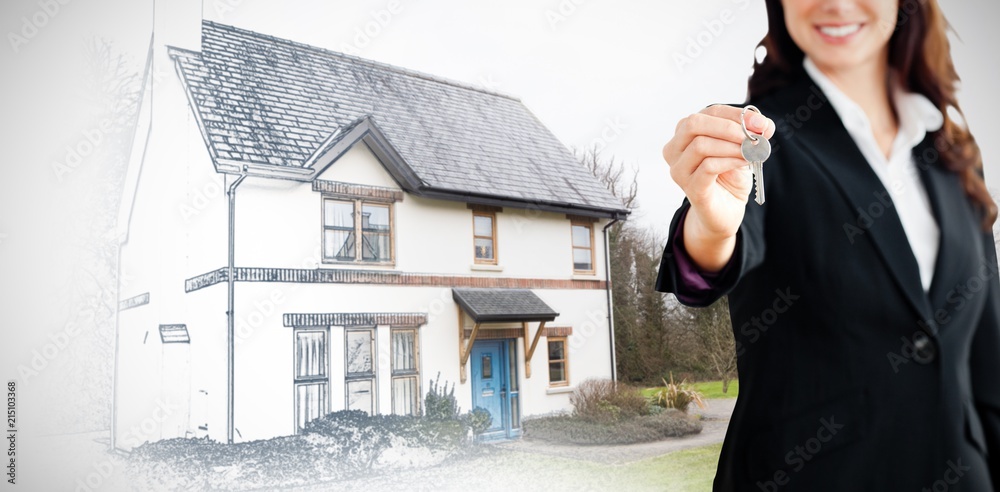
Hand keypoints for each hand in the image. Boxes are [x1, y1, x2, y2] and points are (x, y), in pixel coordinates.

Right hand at [663, 105, 774, 270]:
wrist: (725, 212)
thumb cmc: (729, 177)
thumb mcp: (741, 149)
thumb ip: (750, 134)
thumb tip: (764, 125)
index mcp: (684, 134)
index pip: (708, 112)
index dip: (735, 114)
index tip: (760, 122)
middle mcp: (674, 150)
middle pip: (694, 124)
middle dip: (728, 127)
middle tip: (753, 135)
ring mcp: (679, 170)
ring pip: (700, 145)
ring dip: (731, 146)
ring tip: (751, 151)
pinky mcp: (690, 188)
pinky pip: (708, 167)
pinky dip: (730, 161)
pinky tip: (743, 162)